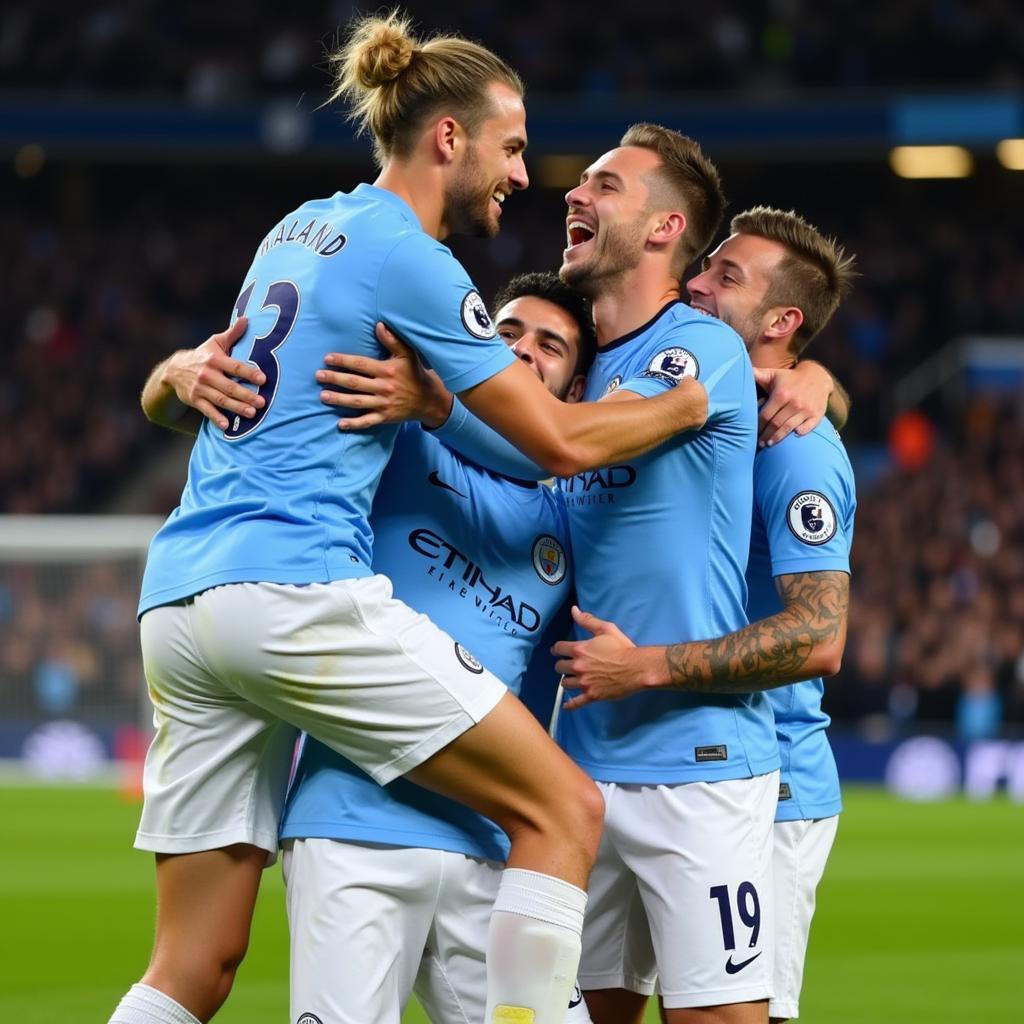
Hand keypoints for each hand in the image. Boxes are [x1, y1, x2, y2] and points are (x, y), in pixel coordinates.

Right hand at [162, 317, 263, 429]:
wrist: (174, 370)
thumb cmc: (203, 355)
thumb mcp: (215, 343)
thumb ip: (232, 334)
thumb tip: (247, 319)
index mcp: (215, 359)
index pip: (235, 366)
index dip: (249, 373)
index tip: (263, 379)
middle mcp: (207, 374)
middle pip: (229, 386)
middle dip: (246, 395)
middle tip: (262, 403)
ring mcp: (200, 388)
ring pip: (220, 400)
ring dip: (236, 408)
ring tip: (251, 414)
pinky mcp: (195, 400)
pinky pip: (206, 410)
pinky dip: (216, 418)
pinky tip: (227, 426)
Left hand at [316, 322, 452, 429]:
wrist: (428, 400)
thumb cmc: (414, 374)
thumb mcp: (407, 355)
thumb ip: (393, 340)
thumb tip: (379, 325)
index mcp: (386, 370)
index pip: (361, 364)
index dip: (343, 361)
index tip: (328, 358)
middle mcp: (384, 387)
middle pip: (355, 383)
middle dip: (335, 379)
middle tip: (318, 376)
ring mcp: (383, 404)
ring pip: (357, 402)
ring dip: (339, 399)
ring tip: (323, 396)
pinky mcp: (385, 417)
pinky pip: (368, 421)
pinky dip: (354, 424)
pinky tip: (341, 424)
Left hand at [552, 606, 642, 710]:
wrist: (636, 668)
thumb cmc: (622, 648)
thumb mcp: (606, 629)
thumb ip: (588, 620)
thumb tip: (574, 610)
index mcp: (580, 650)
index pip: (558, 648)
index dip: (557, 649)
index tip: (558, 650)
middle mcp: (578, 666)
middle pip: (559, 667)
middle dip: (562, 665)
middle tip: (568, 665)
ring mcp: (584, 682)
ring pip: (565, 683)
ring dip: (567, 680)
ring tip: (572, 679)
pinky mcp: (592, 695)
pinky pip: (576, 703)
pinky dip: (570, 705)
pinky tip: (567, 705)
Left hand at [753, 361, 832, 446]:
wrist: (818, 376)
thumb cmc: (789, 378)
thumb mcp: (773, 374)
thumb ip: (756, 374)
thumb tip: (739, 371)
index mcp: (781, 394)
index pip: (766, 415)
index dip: (758, 426)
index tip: (752, 433)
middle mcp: (794, 402)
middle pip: (776, 424)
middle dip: (766, 435)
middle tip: (760, 443)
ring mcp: (807, 409)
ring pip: (789, 428)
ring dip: (778, 438)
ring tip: (770, 444)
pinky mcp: (817, 414)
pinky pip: (807, 428)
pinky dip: (799, 433)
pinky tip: (792, 437)